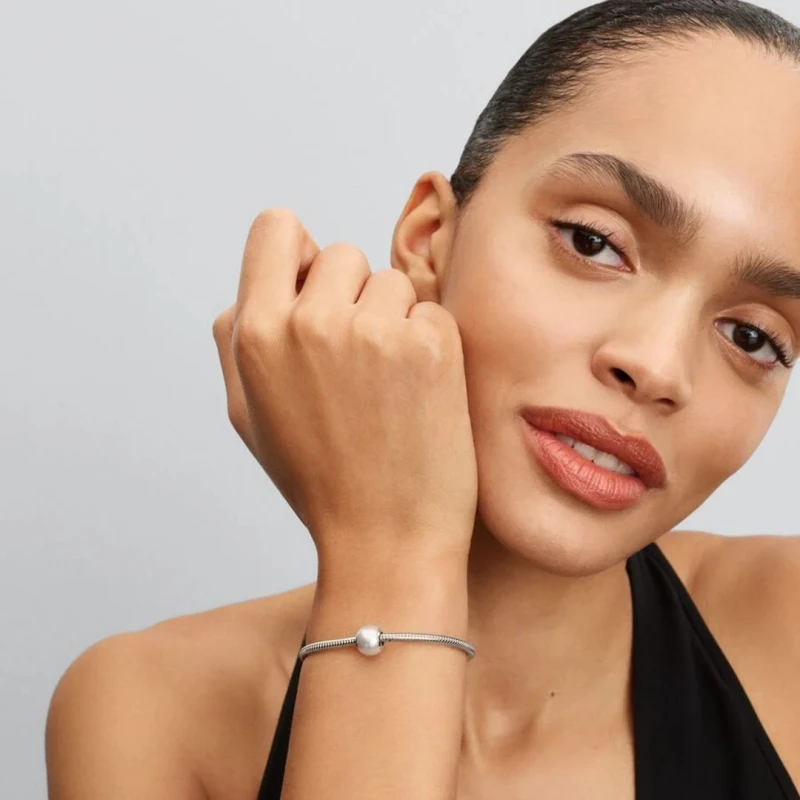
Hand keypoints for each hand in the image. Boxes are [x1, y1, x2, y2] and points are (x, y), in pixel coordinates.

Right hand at [212, 209, 476, 566]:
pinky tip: (420, 394)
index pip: (276, 228)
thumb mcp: (248, 413)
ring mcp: (374, 331)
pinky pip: (431, 310)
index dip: (298, 253)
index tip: (315, 287)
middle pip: (341, 253)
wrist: (385, 541)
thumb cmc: (319, 480)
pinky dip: (430, 343)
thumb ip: (238, 338)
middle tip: (357, 363)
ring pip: (391, 282)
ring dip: (393, 320)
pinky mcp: (431, 345)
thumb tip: (258, 280)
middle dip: (351, 296)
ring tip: (388, 386)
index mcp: (257, 334)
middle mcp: (310, 322)